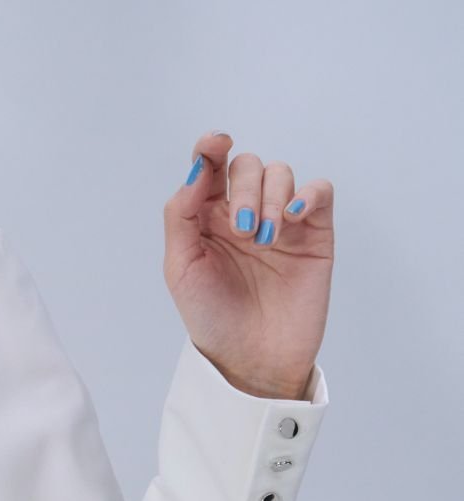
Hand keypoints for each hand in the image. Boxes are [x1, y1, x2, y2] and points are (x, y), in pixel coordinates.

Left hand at [162, 134, 333, 398]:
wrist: (253, 357)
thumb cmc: (211, 317)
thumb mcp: (181, 267)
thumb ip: (181, 215)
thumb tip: (198, 169)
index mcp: (207, 217)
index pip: (211, 167)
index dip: (212, 147)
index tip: (216, 143)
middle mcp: (244, 211)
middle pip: (248, 165)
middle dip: (243, 189)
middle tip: (242, 232)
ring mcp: (281, 221)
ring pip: (281, 173)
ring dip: (271, 199)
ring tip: (264, 240)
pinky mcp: (315, 233)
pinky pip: (319, 191)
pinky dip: (308, 195)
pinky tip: (292, 219)